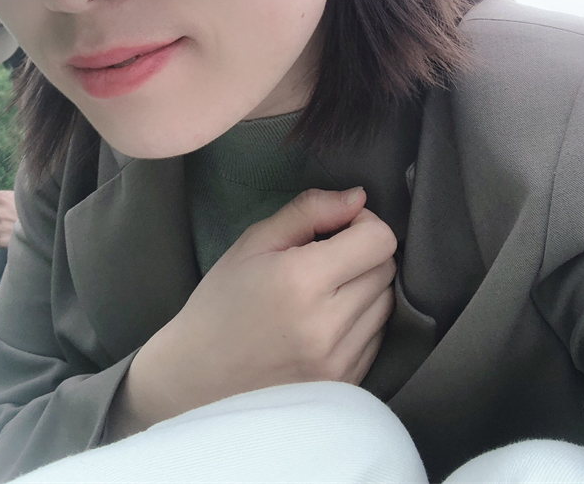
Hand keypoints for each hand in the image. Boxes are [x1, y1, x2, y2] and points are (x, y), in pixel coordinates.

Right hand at [120, 188, 395, 433]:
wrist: (197, 377)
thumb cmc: (222, 302)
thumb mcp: (254, 242)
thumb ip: (309, 210)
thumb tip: (359, 197)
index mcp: (303, 280)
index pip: (379, 240)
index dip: (364, 224)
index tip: (337, 228)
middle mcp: (328, 324)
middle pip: (386, 269)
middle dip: (363, 253)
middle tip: (326, 257)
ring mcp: (339, 361)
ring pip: (387, 303)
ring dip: (365, 287)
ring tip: (325, 290)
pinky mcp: (346, 385)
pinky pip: (378, 336)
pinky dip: (361, 320)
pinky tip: (326, 319)